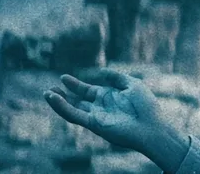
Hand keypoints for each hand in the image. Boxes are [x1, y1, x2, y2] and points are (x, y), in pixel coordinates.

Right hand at [43, 68, 169, 152]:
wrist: (152, 126)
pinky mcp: (94, 124)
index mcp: (108, 98)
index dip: (74, 85)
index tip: (63, 77)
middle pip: (76, 101)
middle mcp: (100, 108)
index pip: (87, 91)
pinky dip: (62, 107)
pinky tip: (53, 98)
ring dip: (58, 102)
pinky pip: (74, 116)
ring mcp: (96, 117)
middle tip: (49, 88)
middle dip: (63, 95)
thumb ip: (116, 77)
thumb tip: (101, 72)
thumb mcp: (131, 84)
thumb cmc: (146, 106)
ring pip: (72, 109)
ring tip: (47, 92)